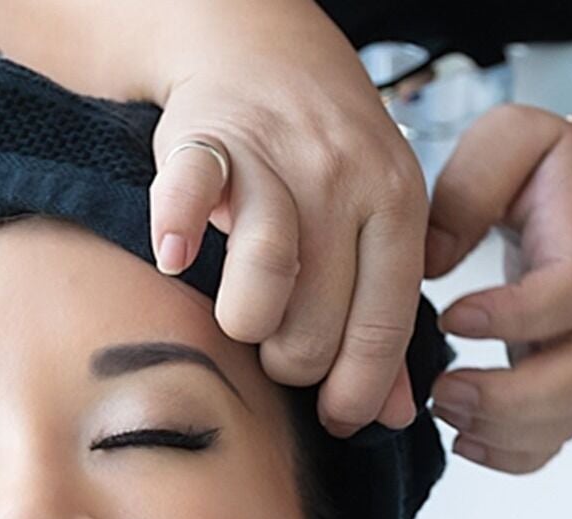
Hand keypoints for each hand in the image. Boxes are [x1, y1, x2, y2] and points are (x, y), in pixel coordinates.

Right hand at [147, 4, 429, 436]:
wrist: (261, 45)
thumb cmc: (326, 154)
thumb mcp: (380, 223)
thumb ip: (388, 319)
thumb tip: (397, 416)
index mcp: (398, 205)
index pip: (384, 327)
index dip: (358, 390)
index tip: (337, 419)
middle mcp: (344, 179)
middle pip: (318, 321)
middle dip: (294, 362)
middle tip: (280, 352)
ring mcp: (276, 156)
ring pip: (265, 275)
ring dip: (247, 323)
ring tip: (245, 321)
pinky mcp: (208, 137)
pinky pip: (189, 194)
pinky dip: (175, 231)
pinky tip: (173, 257)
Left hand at [422, 104, 571, 473]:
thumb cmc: (554, 172)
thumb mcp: (514, 141)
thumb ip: (472, 186)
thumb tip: (430, 258)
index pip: (569, 294)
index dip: (515, 316)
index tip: (452, 317)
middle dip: (513, 400)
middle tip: (443, 392)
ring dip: (509, 433)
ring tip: (445, 413)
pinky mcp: (569, 385)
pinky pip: (557, 440)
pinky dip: (514, 456)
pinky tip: (464, 442)